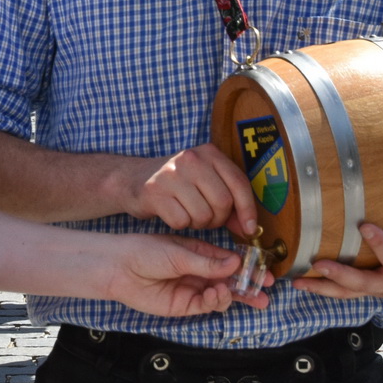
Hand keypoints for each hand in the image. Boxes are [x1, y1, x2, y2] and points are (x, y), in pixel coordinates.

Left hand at [102, 234, 266, 316]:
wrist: (119, 269)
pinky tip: (216, 294)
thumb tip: (236, 263)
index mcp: (200, 252)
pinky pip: (206, 306)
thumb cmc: (145, 252)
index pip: (229, 260)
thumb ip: (208, 262)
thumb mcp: (179, 253)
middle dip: (247, 287)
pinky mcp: (184, 306)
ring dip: (232, 295)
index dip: (247, 267)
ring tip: (234, 291)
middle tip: (264, 291)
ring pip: (221, 295)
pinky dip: (215, 302)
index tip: (265, 272)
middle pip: (230, 281)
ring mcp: (192, 289)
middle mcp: (199, 271)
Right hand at [124, 144, 258, 235]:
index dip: (248, 210)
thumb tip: (249, 229)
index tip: (250, 229)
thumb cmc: (177, 183)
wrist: (133, 178)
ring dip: (199, 224)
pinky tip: (174, 214)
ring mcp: (172, 174)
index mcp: (209, 152)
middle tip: (207, 219)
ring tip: (190, 214)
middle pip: (223, 202)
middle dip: (218, 219)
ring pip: (203, 215)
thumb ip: (229, 203)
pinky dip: (181, 225)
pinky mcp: (155, 192)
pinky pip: (181, 221)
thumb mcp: (205, 182)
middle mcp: (191, 159)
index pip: (239, 183)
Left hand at [289, 212, 382, 306]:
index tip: (365, 225)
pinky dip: (323, 288)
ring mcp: (377, 289)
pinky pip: (344, 292)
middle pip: (362, 284)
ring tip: (297, 281)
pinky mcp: (368, 289)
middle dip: (340, 275)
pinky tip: (301, 280)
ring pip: (348, 293)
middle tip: (319, 264)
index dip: (380, 245)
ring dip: (322, 288)